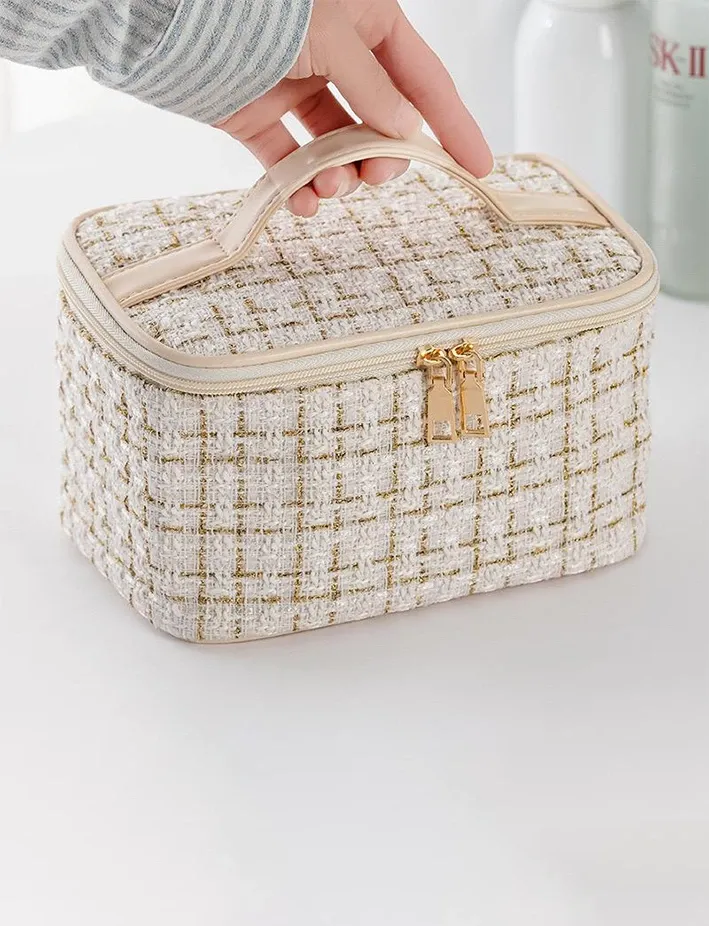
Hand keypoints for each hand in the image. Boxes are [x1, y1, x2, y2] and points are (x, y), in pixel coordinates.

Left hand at [215, 0, 492, 215]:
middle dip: (382, 158)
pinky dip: (299, 186)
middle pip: (381, 122)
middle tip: (376, 178)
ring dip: (340, 176)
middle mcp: (336, 56)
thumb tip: (405, 130)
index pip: (426, 81)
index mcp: (369, 22)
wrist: (175, 13)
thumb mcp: (334, 38)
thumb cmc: (262, 5)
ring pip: (336, 147)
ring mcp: (297, 86)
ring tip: (331, 187)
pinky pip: (289, 160)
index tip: (477, 166)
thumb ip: (373, 89)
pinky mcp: (258, 115)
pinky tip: (305, 201)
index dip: (454, 125)